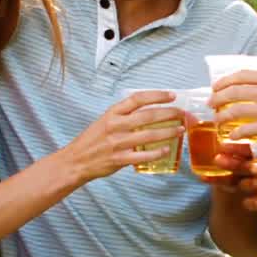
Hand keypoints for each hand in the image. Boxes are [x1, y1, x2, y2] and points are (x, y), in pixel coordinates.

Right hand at [63, 91, 186, 182]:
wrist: (75, 161)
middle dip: (169, 113)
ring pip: (149, 135)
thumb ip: (123, 116)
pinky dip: (156, 153)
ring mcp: (117, 143)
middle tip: (181, 113)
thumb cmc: (92, 141)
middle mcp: (115, 125)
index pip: (137, 99)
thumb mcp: (104, 121)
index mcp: (112, 113)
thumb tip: (148, 112)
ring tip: (180, 130)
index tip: (171, 95)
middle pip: (148, 115)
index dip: (156, 95)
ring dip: (168, 132)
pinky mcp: (119, 159)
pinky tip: (166, 150)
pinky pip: (142, 155)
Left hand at [208, 69, 256, 154]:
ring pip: (236, 110)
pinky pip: (246, 129)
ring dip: (222, 116)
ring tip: (216, 120)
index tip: (216, 86)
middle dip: (218, 97)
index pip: (243, 74)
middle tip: (211, 103)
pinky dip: (235, 133)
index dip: (225, 80)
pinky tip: (231, 136)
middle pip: (235, 90)